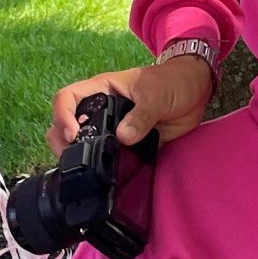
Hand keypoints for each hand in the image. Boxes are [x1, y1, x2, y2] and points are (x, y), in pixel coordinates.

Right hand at [47, 55, 215, 155]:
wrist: (195, 91)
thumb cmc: (173, 82)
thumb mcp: (156, 94)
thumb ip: (141, 115)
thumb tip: (123, 137)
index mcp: (101, 90)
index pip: (67, 98)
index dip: (63, 116)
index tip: (74, 135)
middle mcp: (100, 110)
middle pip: (65, 125)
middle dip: (62, 142)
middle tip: (73, 159)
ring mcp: (111, 129)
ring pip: (81, 143)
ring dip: (78, 157)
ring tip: (85, 169)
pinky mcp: (124, 145)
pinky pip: (106, 157)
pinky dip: (101, 166)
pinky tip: (103, 176)